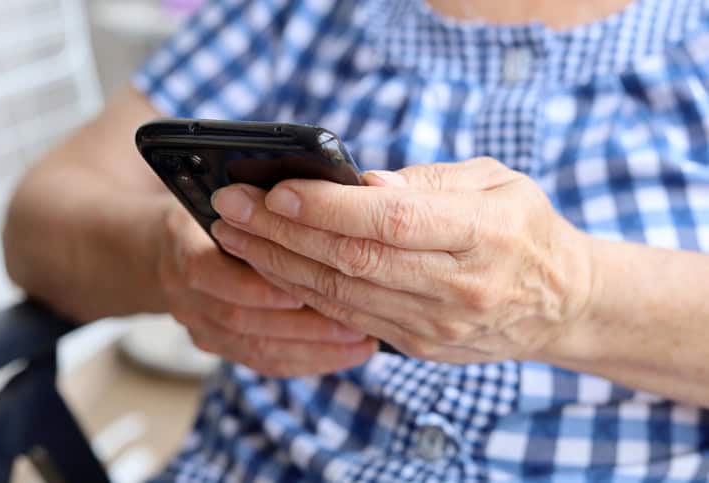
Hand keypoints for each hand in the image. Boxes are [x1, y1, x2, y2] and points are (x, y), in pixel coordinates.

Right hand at [151, 201, 375, 375]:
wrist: (158, 252)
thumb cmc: (212, 213)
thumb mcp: (225, 194)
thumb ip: (261, 200)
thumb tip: (333, 192)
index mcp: (182, 244)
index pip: (207, 270)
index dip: (254, 285)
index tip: (305, 292)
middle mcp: (183, 292)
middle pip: (240, 318)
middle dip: (302, 325)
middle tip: (355, 324)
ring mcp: (198, 324)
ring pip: (255, 347)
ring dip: (311, 348)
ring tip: (360, 344)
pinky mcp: (217, 345)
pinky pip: (260, 361)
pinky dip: (303, 361)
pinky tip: (342, 356)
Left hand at [210, 158, 593, 363]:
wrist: (558, 303)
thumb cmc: (524, 229)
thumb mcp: (496, 182)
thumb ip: (430, 182)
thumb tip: (360, 185)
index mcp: (485, 234)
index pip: (392, 222)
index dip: (328, 208)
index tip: (276, 190)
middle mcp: (460, 287)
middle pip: (354, 261)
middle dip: (282, 234)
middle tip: (231, 207)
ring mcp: (437, 325)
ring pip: (341, 295)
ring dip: (280, 265)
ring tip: (236, 237)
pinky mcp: (419, 346)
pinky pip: (349, 317)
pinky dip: (304, 291)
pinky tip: (271, 268)